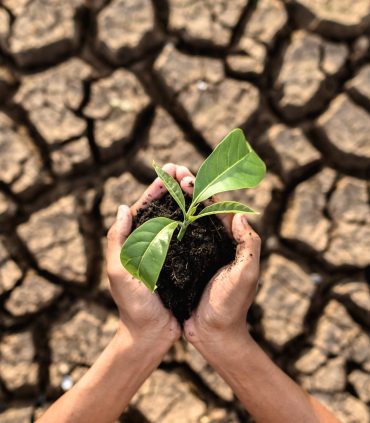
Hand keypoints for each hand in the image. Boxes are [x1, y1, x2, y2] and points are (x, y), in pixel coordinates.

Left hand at [106, 164, 192, 345]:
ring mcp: (168, 251)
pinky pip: (191, 236)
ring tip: (198, 183)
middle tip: (187, 171)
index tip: (169, 169)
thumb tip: (123, 208)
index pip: (145, 207)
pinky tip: (207, 210)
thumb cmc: (133, 305)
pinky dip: (197, 221)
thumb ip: (117, 240)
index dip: (157, 187)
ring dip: (187, 200)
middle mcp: (152, 242)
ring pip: (178, 218)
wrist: (151, 333)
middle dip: (174, 187)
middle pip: (164, 208)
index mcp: (134, 241)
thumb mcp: (120, 272)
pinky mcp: (184, 261)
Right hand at [179, 174, 260, 349]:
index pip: (217, 208)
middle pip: (200, 209)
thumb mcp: (246, 275)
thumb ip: (249, 245)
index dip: (202, 191)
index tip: (186, 177)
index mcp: (230, 242)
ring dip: (176, 202)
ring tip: (163, 185)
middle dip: (187, 189)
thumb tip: (241, 214)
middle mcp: (214, 243)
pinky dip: (167, 224)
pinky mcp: (184, 264)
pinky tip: (155, 214)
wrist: (214, 335)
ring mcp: (198, 253)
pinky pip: (175, 238)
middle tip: (172, 172)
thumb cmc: (231, 306)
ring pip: (186, 220)